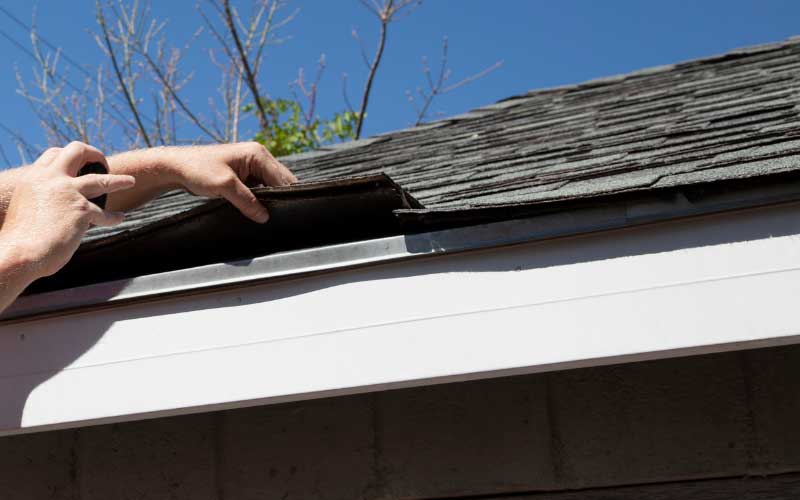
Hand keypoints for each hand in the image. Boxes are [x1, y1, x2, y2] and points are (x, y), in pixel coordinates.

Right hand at [1, 142, 134, 278]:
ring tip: (130, 181)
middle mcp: (51, 179)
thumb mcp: (26, 206)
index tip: (80, 163)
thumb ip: (42, 198)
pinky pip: (105, 214)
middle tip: (103, 163)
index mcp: (34, 177)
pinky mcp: (82, 211)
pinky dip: (113, 217)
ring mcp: (69, 193)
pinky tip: (119, 218)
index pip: (54, 154)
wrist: (19, 254)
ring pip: (102, 179)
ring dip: (119, 180)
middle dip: (94, 154)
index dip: (69, 155)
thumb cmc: (19, 239)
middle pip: (77, 150)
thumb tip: (58, 204)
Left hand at [169, 142, 296, 222]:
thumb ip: (247, 201)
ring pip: (271, 186)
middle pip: (280, 181)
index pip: (283, 178)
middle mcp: (259, 157)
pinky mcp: (245, 175)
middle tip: (278, 217)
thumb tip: (264, 217)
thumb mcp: (224, 186)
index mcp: (258, 154)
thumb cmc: (197, 169)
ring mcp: (252, 166)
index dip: (286, 196)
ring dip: (270, 199)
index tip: (285, 214)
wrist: (176, 167)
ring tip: (268, 215)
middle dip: (280, 198)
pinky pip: (261, 188)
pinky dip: (261, 199)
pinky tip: (258, 211)